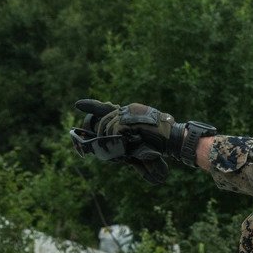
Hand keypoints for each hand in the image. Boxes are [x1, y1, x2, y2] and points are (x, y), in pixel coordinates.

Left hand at [74, 99, 216, 165]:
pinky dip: (115, 137)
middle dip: (101, 132)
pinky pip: (115, 128)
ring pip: (108, 124)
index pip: (109, 109)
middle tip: (101, 145)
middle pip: (106, 118)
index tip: (78, 104)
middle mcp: (130, 108)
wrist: (175, 139)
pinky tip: (121, 144)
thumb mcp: (142, 137)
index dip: (92, 105)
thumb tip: (115, 145)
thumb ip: (129, 136)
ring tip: (114, 148)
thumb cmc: (163, 142)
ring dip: (108, 138)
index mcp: (133, 110)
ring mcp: (131, 112)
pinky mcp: (131, 119)